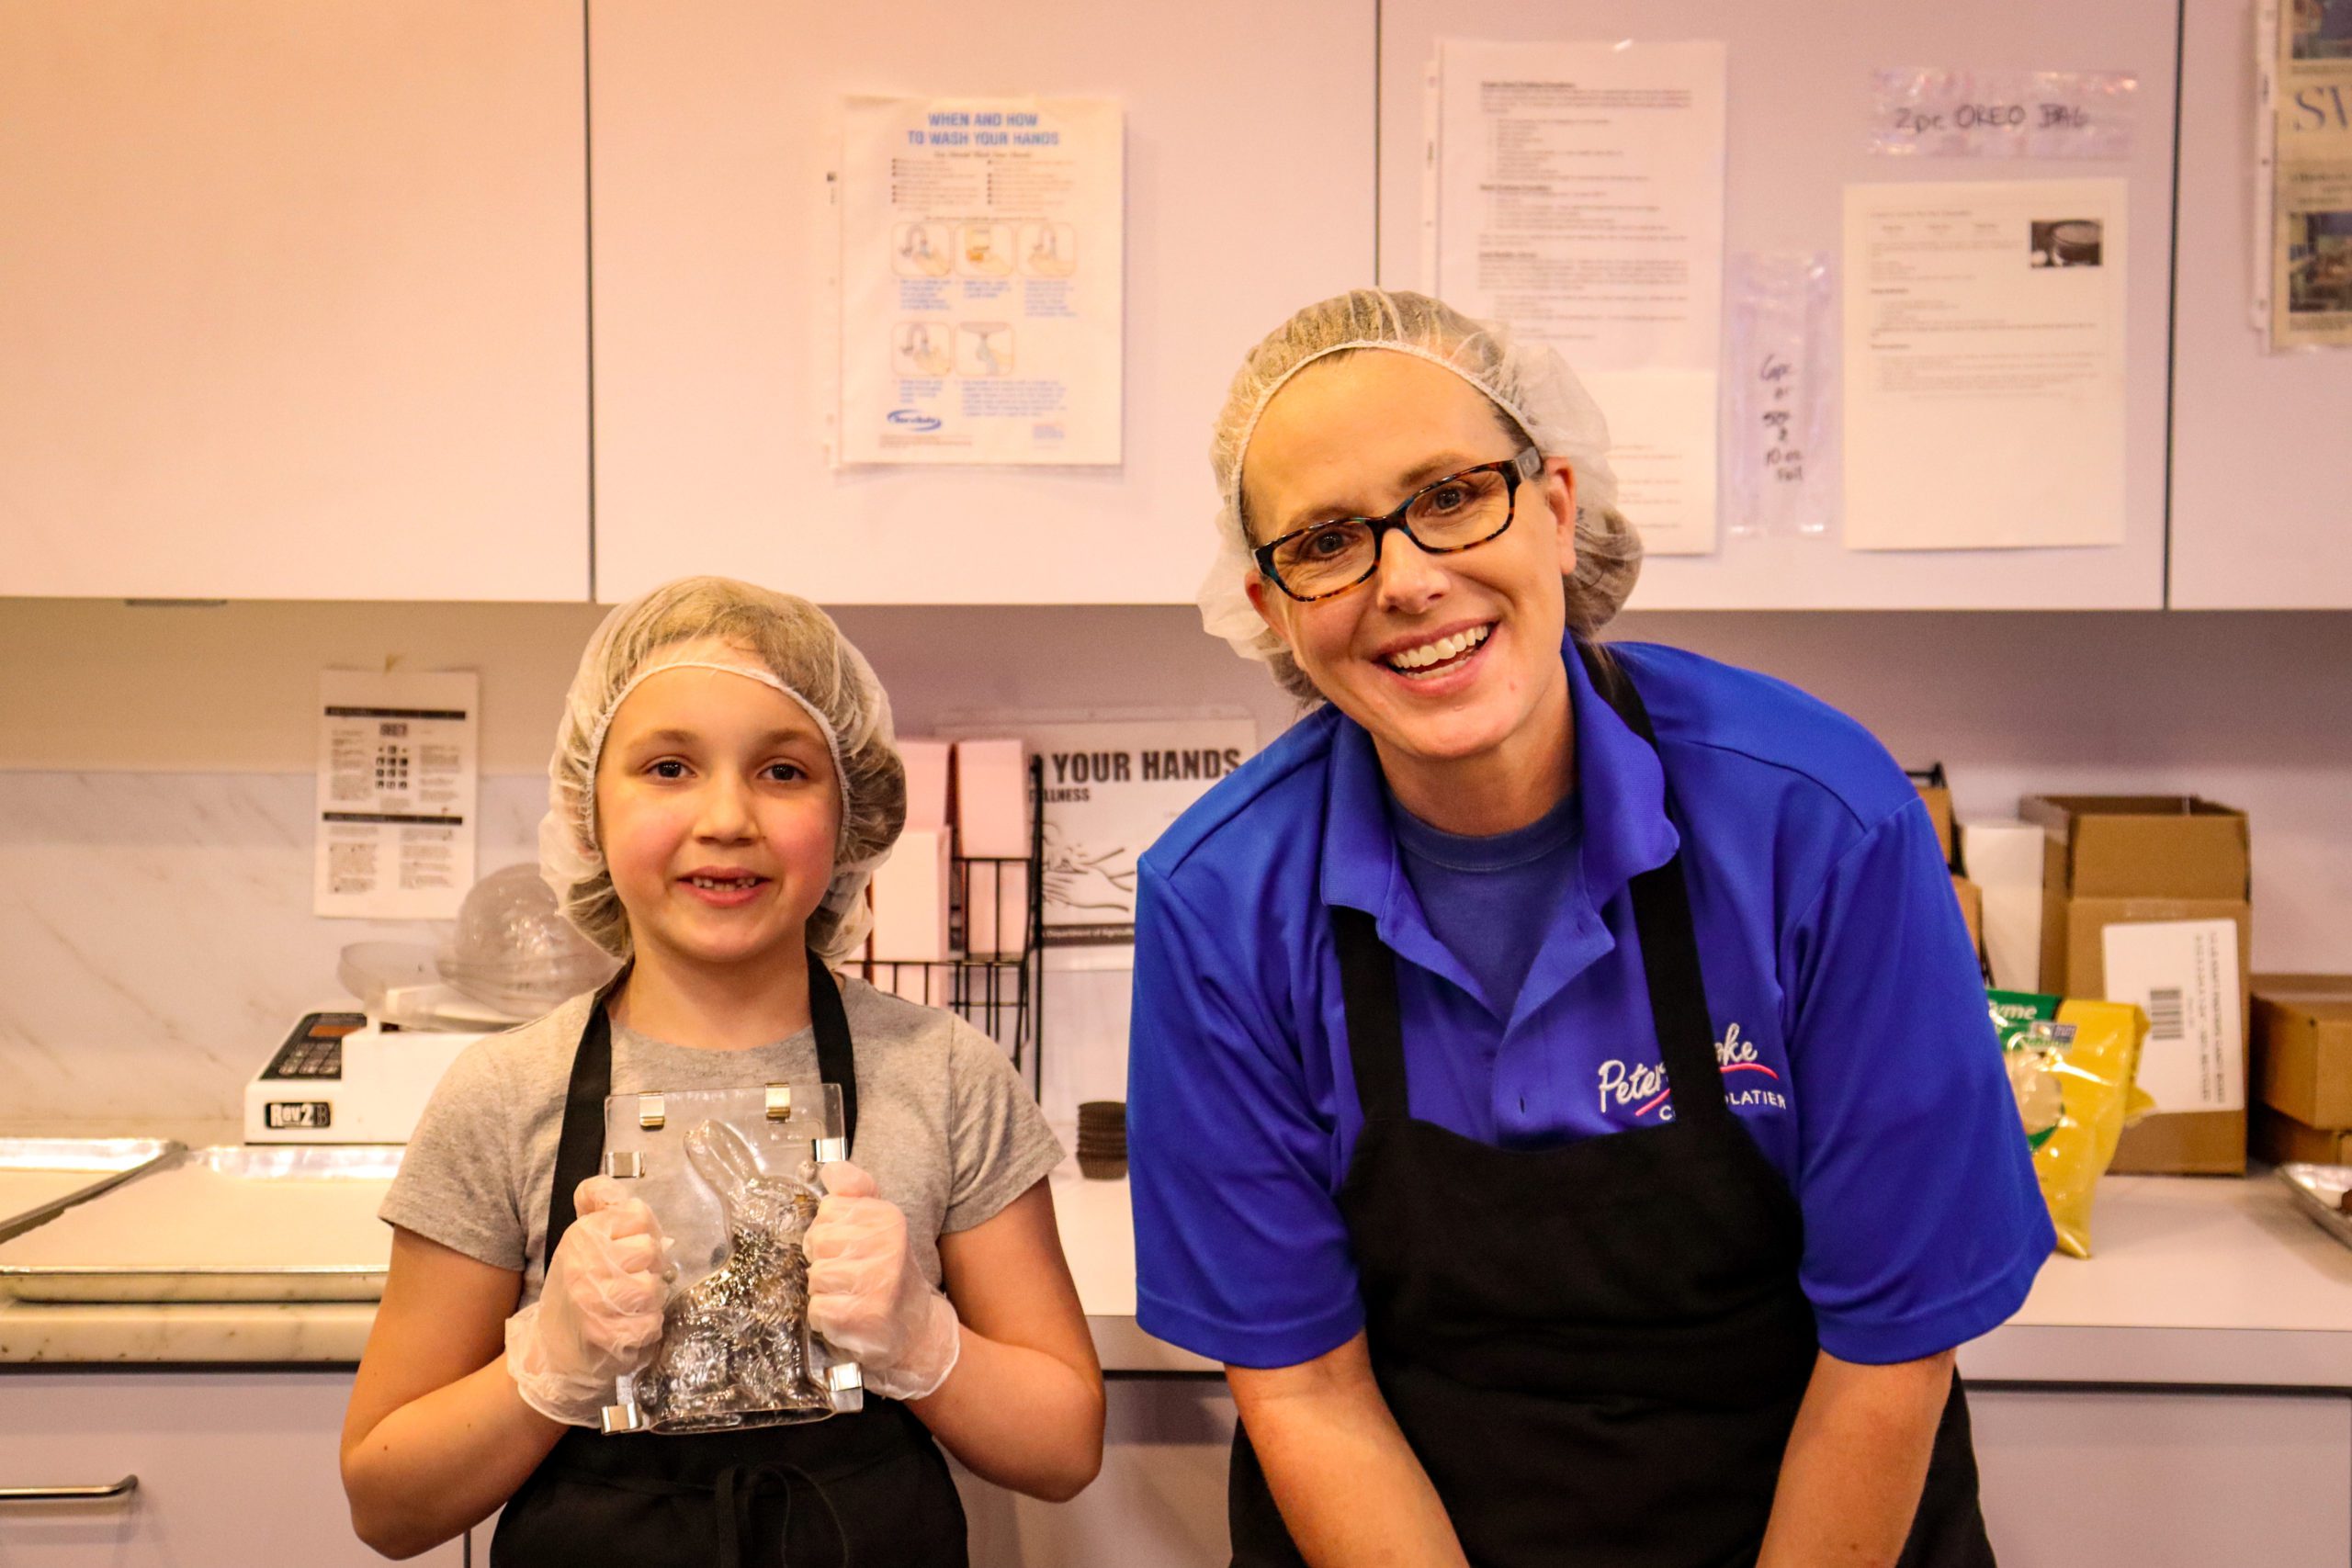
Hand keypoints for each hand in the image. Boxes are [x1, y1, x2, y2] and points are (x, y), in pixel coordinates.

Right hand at [504, 1176, 670, 1425]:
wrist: (554, 1350)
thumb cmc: (579, 1289)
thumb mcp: (583, 1243)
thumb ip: (598, 1209)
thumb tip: (597, 1183)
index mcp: (582, 1236)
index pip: (640, 1215)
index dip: (647, 1232)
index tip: (635, 1250)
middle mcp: (584, 1264)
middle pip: (652, 1250)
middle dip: (651, 1268)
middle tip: (635, 1280)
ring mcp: (593, 1301)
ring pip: (653, 1288)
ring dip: (651, 1300)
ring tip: (631, 1305)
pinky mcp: (606, 1335)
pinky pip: (651, 1323)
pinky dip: (648, 1328)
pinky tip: (630, 1327)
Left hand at [804, 1160, 960, 1400]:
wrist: (914, 1327)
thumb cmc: (888, 1270)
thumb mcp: (880, 1223)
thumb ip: (855, 1191)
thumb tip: (829, 1169)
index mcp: (889, 1218)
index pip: (827, 1209)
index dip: (828, 1229)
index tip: (848, 1244)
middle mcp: (889, 1246)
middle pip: (816, 1241)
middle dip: (823, 1260)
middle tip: (847, 1272)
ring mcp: (878, 1282)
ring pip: (814, 1276)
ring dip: (823, 1290)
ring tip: (848, 1294)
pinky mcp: (864, 1316)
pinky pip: (817, 1308)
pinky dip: (824, 1317)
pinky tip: (847, 1315)